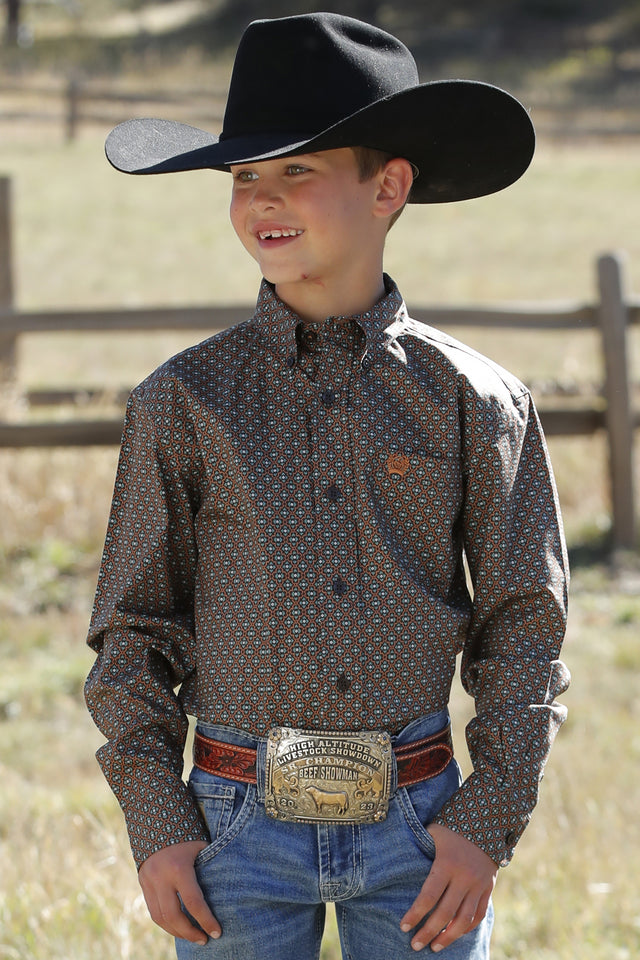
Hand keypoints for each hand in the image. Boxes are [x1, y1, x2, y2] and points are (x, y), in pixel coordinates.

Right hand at [138, 840, 220, 943]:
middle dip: (190, 932)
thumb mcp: (202, 846)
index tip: (217, 933)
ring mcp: (148, 881)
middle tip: (204, 940)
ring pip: (160, 917)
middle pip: (173, 916)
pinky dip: (166, 922)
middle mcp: (160, 877)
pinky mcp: (143, 882)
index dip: (206, 921)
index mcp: (178, 868)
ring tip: (192, 936)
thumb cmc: (188, 831)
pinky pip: (152, 910)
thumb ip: (209, 867)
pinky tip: (178, 926)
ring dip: (176, 931)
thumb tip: (228, 889)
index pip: (193, 903)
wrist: (156, 816)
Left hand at [400, 823, 497, 951]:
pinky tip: (454, 935)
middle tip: (415, 945)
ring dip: (448, 937)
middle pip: (445, 913)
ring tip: (435, 947)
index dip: (415, 914)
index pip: (429, 896)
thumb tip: (397, 862)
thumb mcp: (433, 833)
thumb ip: (420, 849)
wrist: (486, 821)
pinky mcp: (488, 888)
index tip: (404, 927)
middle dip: (429, 932)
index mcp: (447, 864)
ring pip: (464, 919)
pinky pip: (478, 914)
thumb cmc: (451, 827)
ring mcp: (478, 884)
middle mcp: (464, 877)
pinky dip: (466, 928)